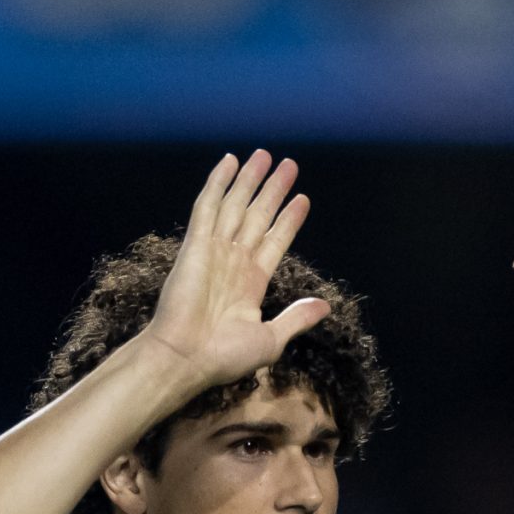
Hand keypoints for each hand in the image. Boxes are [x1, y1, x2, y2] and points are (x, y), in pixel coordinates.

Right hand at [143, 149, 330, 394]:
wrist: (188, 358)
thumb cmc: (225, 357)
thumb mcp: (271, 339)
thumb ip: (296, 318)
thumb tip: (325, 305)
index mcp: (252, 282)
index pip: (275, 241)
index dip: (289, 220)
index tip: (302, 199)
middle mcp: (234, 261)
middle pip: (258, 216)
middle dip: (273, 190)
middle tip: (288, 164)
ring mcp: (215, 250)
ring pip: (236, 205)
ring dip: (250, 179)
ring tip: (265, 155)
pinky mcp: (196, 245)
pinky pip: (208, 206)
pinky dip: (218, 183)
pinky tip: (229, 162)